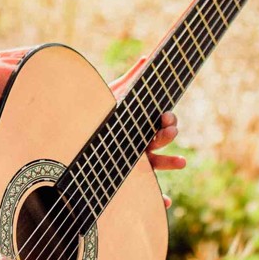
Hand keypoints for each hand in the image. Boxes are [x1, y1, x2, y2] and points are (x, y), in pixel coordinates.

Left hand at [106, 53, 186, 206]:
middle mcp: (139, 143)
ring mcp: (133, 160)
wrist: (76, 125)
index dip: (168, 122)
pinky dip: (157, 197)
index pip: (161, 124)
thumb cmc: (98, 110)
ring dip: (170, 162)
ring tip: (182, 161)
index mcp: (139, 125)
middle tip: (168, 129)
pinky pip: (144, 190)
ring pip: (157, 164)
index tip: (166, 117)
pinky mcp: (124, 174)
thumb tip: (147, 57)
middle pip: (160, 141)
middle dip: (168, 135)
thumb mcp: (116, 94)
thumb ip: (132, 77)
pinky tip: (165, 202)